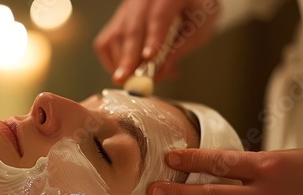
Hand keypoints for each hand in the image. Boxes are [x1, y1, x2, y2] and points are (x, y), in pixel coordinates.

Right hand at [94, 0, 219, 83]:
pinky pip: (105, 43)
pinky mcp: (116, 21)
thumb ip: (178, 52)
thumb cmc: (194, 17)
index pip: (158, 15)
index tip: (149, 58)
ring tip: (142, 77)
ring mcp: (126, 9)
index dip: (153, 37)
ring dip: (124, 63)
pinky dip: (112, 61)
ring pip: (115, 36)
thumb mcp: (197, 32)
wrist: (186, 4)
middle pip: (131, 27)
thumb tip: (157, 75)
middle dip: (129, 56)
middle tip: (126, 79)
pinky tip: (128, 70)